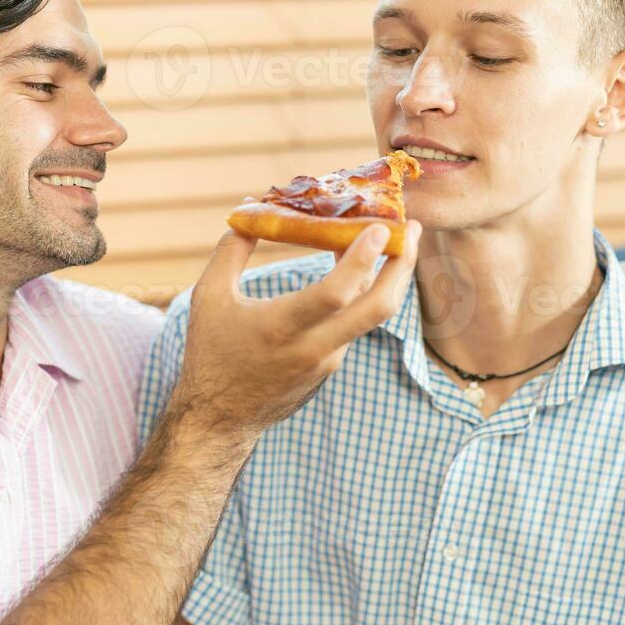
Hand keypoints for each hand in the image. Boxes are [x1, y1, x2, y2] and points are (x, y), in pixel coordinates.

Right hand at [174, 221, 421, 436]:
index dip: (362, 259)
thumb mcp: (209, 296)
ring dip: (386, 275)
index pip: (336, 293)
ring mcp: (327, 360)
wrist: (221, 419)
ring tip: (393, 240)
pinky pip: (353, 324)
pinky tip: (356, 269)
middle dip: (403, 266)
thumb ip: (232, 249)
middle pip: (379, 308)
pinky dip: (360, 294)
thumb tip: (250, 205)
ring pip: (369, 313)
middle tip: (415, 230)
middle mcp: (313, 347)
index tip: (380, 227)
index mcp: (281, 327)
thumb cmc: (211, 352)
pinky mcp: (330, 367)